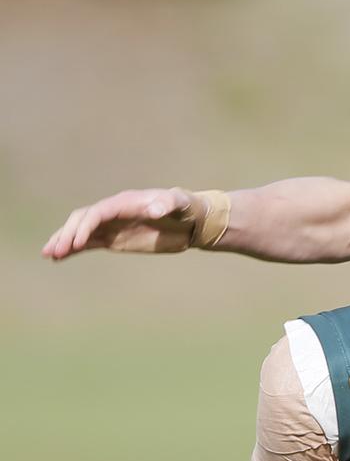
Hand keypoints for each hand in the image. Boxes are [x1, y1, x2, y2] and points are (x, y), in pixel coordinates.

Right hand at [43, 188, 201, 258]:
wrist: (191, 220)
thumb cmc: (186, 208)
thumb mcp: (181, 204)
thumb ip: (168, 203)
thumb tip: (155, 209)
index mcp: (124, 203)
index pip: (97, 212)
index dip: (85, 226)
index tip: (76, 242)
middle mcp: (113, 212)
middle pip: (83, 220)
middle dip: (68, 234)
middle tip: (55, 251)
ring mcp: (112, 225)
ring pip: (81, 231)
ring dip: (64, 241)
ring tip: (49, 254)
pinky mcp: (113, 238)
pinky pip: (88, 242)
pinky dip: (74, 248)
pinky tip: (59, 257)